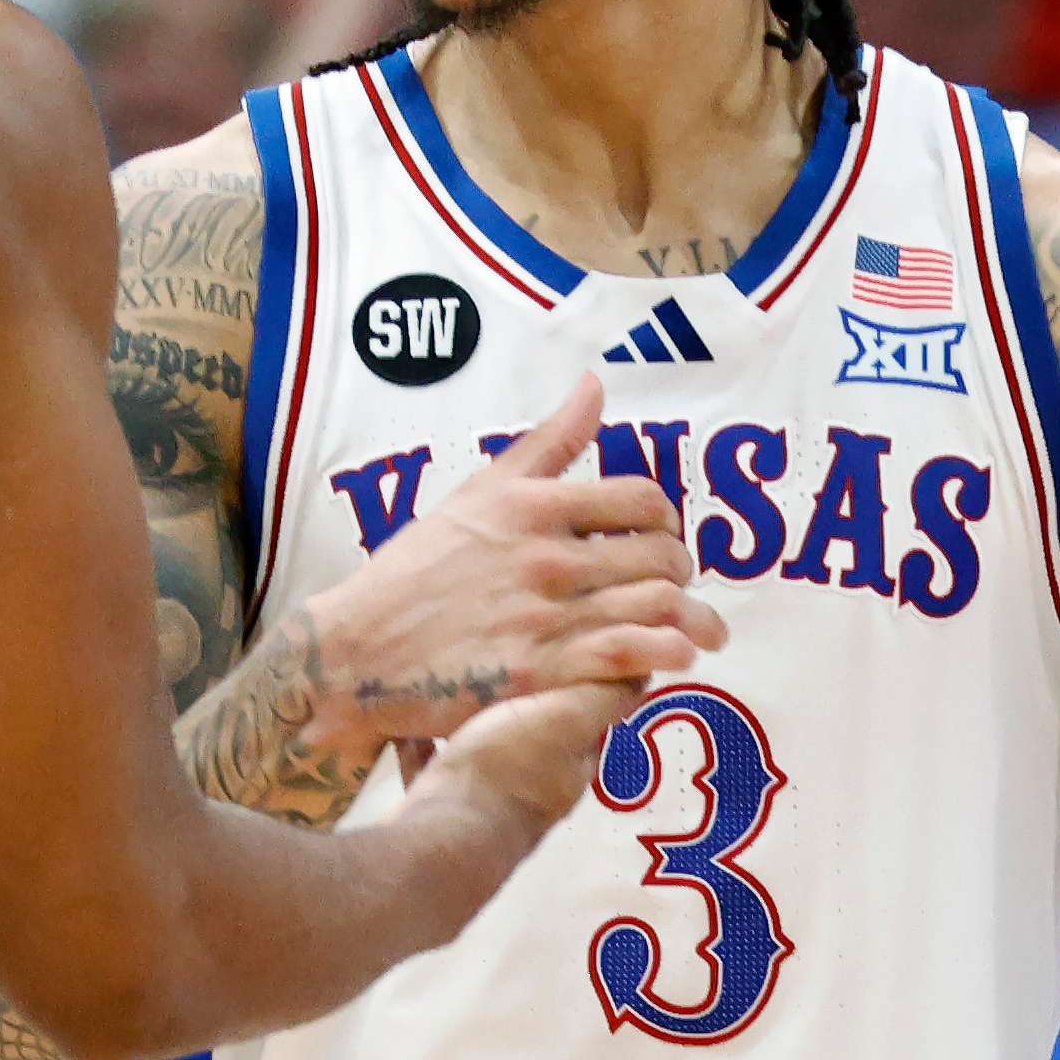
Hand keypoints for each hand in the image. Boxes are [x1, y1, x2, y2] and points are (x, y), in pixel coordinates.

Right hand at [301, 376, 718, 753]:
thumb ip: (546, 442)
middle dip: (681, 571)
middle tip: (677, 584)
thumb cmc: (415, 569)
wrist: (360, 650)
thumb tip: (594, 385)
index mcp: (532, 506)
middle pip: (660, 556)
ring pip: (657, 608)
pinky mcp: (541, 673)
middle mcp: (546, 557)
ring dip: (693, 620)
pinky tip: (673, 657)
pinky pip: (630, 657)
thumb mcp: (477, 491)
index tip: (658, 535)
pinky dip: (665, 654)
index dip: (665, 517)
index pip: (641, 499)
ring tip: (700, 632)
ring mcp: (547, 618)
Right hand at [402, 675, 647, 839]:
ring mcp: (486, 809)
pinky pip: (435, 774)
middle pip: (539, 746)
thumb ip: (601, 697)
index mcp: (570, 771)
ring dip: (475, 730)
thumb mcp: (564, 719)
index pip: (594, 733)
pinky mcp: (442, 814)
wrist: (440, 840)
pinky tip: (407, 730)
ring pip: (486, 761)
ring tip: (457, 693)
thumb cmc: (506, 771)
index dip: (592, 700)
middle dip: (529, 715)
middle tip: (511, 672)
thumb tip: (646, 669)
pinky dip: (425, 751)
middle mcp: (534, 795)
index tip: (583, 666)